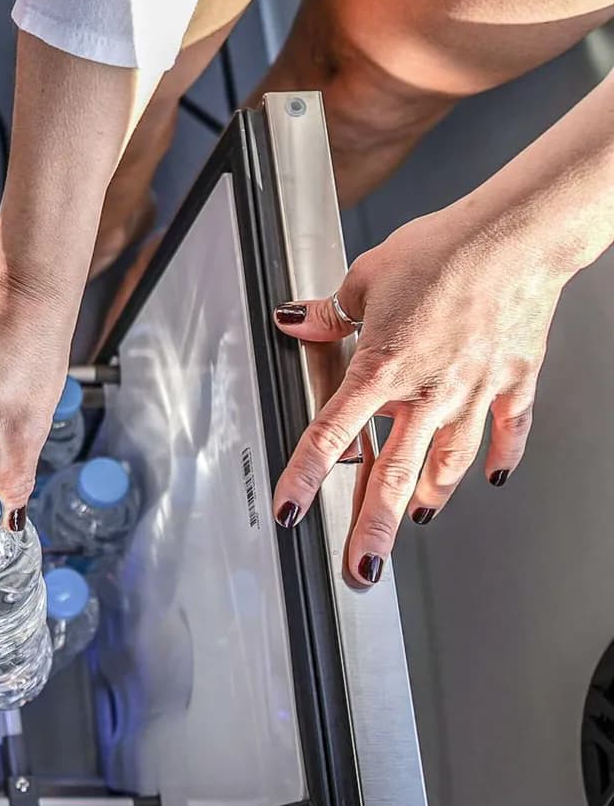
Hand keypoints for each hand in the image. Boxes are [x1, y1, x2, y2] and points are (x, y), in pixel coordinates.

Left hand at [270, 204, 566, 586]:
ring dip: (428, 496)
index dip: (304, 478)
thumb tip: (298, 321)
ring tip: (413, 521)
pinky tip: (490, 479)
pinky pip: (507, 431)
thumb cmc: (444, 247)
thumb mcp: (365, 276)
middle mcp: (429, 390)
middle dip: (371, 528)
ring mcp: (475, 391)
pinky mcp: (515, 381)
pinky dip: (499, 457)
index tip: (290, 511)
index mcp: (383, 367)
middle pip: (391, 473)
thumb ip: (329, 312)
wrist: (517, 235)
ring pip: (447, 462)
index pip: (331, 435)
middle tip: (361, 569)